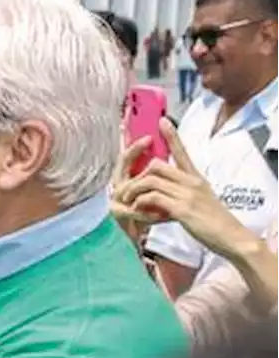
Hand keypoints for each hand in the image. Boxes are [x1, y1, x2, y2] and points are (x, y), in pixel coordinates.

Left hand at [116, 119, 256, 259]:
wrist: (231, 236)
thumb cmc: (214, 222)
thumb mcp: (202, 200)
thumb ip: (185, 192)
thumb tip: (168, 193)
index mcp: (196, 178)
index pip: (182, 152)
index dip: (172, 136)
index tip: (163, 121)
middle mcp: (191, 182)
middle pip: (157, 165)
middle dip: (137, 177)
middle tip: (127, 190)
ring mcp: (187, 194)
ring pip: (150, 180)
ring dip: (134, 191)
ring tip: (128, 203)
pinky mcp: (182, 208)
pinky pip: (152, 198)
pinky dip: (140, 203)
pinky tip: (138, 212)